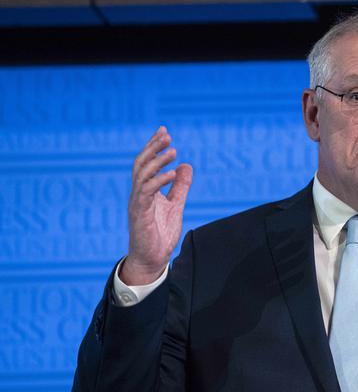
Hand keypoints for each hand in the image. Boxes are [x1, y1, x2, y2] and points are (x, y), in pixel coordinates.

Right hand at [120, 126, 192, 284]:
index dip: (153, 146)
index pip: (147, 163)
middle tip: (167, 135)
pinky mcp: (140, 214)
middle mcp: (139, 194)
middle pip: (141, 164)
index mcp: (146, 191)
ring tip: (173, 151)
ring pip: (142, 175)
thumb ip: (180, 187)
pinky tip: (172, 173)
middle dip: (153, 148)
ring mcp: (138, 203)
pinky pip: (147, 192)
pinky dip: (159, 181)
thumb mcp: (176, 205)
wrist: (152, 259)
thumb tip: (186, 166)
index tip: (164, 131)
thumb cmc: (160, 234)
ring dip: (157, 161)